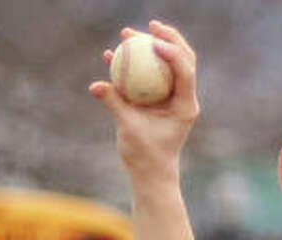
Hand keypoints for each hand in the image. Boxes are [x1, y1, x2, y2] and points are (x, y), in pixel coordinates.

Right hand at [88, 20, 199, 181]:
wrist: (150, 172)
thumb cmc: (145, 155)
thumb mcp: (129, 128)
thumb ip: (114, 103)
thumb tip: (96, 85)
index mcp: (185, 105)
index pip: (185, 71)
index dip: (172, 52)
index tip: (152, 41)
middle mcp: (182, 98)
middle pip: (182, 60)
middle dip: (169, 39)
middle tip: (150, 26)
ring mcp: (171, 98)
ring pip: (165, 65)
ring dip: (149, 47)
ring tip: (127, 35)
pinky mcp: (157, 101)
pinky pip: (146, 77)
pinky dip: (132, 66)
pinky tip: (112, 56)